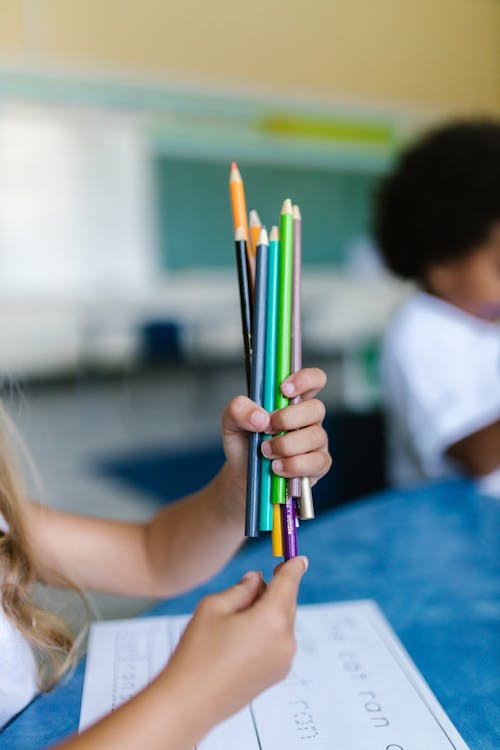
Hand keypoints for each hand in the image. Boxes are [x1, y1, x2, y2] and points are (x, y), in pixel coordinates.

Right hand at [158, 556, 307, 735]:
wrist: (189, 703)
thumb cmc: (198, 653)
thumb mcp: (214, 607)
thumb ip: (242, 589)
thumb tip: (257, 580)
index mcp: (272, 620)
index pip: (289, 583)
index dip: (292, 567)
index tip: (298, 558)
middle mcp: (285, 641)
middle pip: (287, 603)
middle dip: (273, 591)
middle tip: (252, 585)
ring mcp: (283, 661)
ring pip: (282, 623)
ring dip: (268, 613)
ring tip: (234, 620)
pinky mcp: (276, 675)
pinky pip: (278, 642)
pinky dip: (267, 632)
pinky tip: (239, 639)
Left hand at [221, 368, 330, 486]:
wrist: (243, 475)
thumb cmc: (244, 442)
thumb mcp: (231, 421)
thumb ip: (239, 409)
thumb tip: (261, 417)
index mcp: (293, 399)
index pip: (314, 379)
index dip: (304, 380)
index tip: (283, 390)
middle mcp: (309, 418)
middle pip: (316, 408)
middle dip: (288, 418)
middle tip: (266, 429)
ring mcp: (317, 441)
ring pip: (315, 436)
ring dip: (285, 445)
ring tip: (265, 452)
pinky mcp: (318, 464)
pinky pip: (316, 462)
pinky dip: (293, 465)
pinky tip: (277, 467)